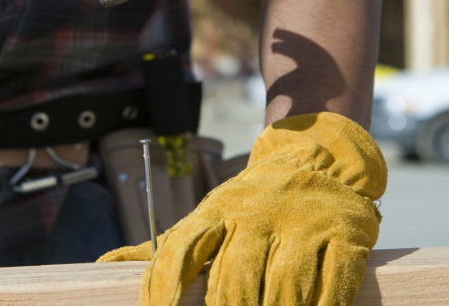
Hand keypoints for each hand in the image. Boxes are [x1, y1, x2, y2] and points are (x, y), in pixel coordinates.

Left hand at [98, 112, 386, 304]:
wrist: (317, 157)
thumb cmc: (252, 201)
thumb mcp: (207, 214)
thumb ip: (166, 248)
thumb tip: (104, 265)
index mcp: (217, 211)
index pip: (180, 252)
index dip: (163, 290)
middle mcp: (257, 216)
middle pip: (234, 284)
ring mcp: (303, 225)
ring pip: (284, 292)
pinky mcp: (344, 236)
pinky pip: (333, 288)